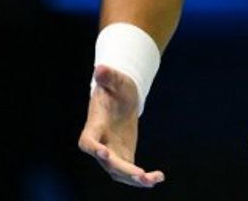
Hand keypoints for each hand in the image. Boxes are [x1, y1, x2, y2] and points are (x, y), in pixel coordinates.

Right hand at [78, 65, 165, 187]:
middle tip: (140, 175)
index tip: (104, 153)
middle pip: (107, 162)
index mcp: (95, 125)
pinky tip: (159, 178)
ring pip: (119, 172)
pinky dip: (143, 178)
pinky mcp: (123, 156)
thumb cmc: (115, 86)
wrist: (121, 96)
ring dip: (134, 179)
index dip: (94, 148)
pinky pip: (131, 172)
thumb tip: (100, 68)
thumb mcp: (115, 80)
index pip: (88, 141)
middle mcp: (101, 143)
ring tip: (153, 180)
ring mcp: (111, 152)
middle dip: (122, 169)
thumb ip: (108, 76)